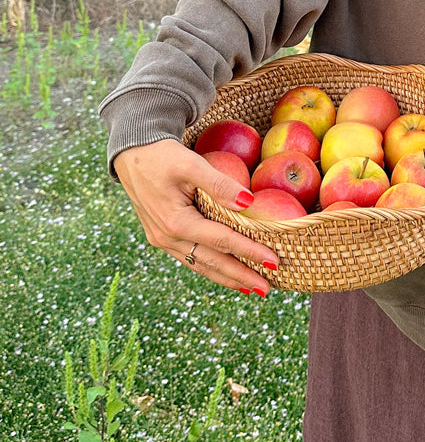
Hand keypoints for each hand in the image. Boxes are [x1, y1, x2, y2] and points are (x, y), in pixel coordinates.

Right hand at [114, 139, 279, 296]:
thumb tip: (250, 203)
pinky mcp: (160, 236)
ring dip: (226, 277)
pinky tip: (224, 272)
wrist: (132, 152)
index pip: (223, 241)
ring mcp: (162, 239)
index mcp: (176, 222)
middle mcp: (167, 237)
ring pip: (199, 265)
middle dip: (241, 277)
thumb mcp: (191, 164)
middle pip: (212, 262)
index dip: (250, 252)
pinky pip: (189, 257)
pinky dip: (210, 267)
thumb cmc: (162, 156)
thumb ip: (220, 185)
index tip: (274, 262)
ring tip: (250, 288)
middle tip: (267, 290)